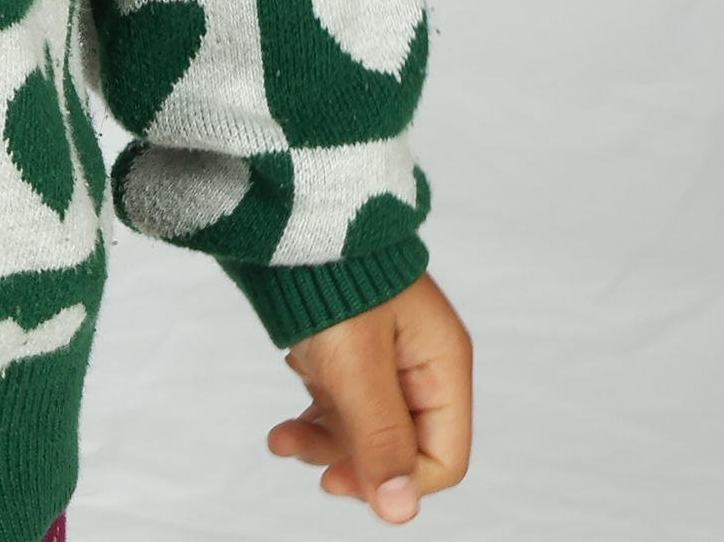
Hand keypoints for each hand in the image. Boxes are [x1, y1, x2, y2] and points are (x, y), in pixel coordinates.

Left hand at [267, 271, 471, 518]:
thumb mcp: (356, 363)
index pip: (442, 456)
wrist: (287, 212)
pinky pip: (342, 402)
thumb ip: (381, 438)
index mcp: (441, 363)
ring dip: (322, 439)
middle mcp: (420, 362)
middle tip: (300, 456)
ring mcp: (385, 355)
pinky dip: (314, 415)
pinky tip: (286, 421)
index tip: (340, 480)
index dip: (397, 481)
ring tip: (280, 440)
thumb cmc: (332, 276)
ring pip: (364, 428)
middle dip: (348, 458)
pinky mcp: (352, 346)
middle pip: (400, 446)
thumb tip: (401, 513)